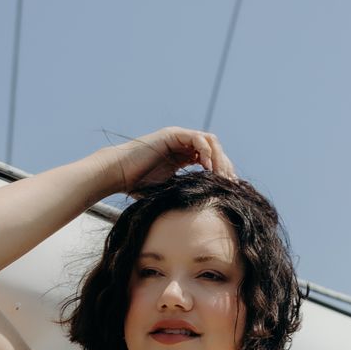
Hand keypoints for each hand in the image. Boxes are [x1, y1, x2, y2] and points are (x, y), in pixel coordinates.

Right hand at [113, 127, 237, 194]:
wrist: (119, 175)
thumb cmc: (138, 187)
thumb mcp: (169, 192)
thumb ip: (185, 193)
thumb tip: (204, 214)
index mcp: (184, 157)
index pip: (212, 160)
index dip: (223, 173)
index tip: (231, 189)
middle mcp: (183, 145)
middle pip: (215, 149)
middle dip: (225, 166)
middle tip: (230, 183)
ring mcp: (178, 138)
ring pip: (209, 141)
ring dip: (218, 157)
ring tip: (221, 176)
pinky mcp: (173, 134)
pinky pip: (197, 138)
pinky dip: (205, 150)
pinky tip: (207, 166)